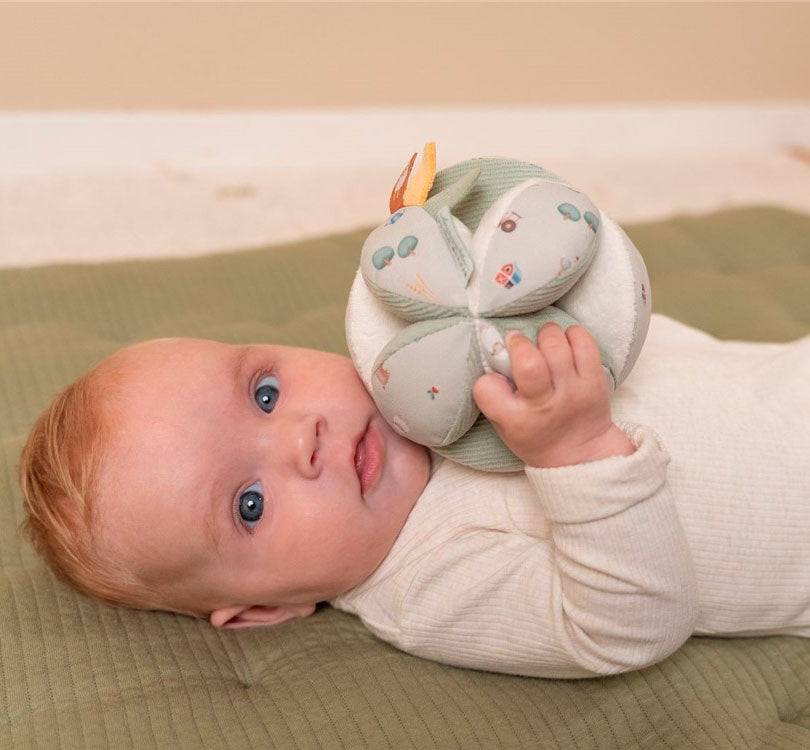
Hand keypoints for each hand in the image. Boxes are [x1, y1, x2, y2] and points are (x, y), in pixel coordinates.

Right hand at [472, 323, 634, 467]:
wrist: (581, 453)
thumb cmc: (535, 434)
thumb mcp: (504, 426)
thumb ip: (494, 394)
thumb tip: (495, 351)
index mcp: (516, 421)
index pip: (487, 388)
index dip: (488, 378)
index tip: (496, 378)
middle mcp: (545, 405)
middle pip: (528, 361)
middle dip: (519, 343)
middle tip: (519, 344)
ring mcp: (573, 392)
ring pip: (555, 344)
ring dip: (545, 334)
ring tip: (544, 344)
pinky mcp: (595, 381)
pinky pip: (584, 342)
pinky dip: (571, 335)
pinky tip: (565, 345)